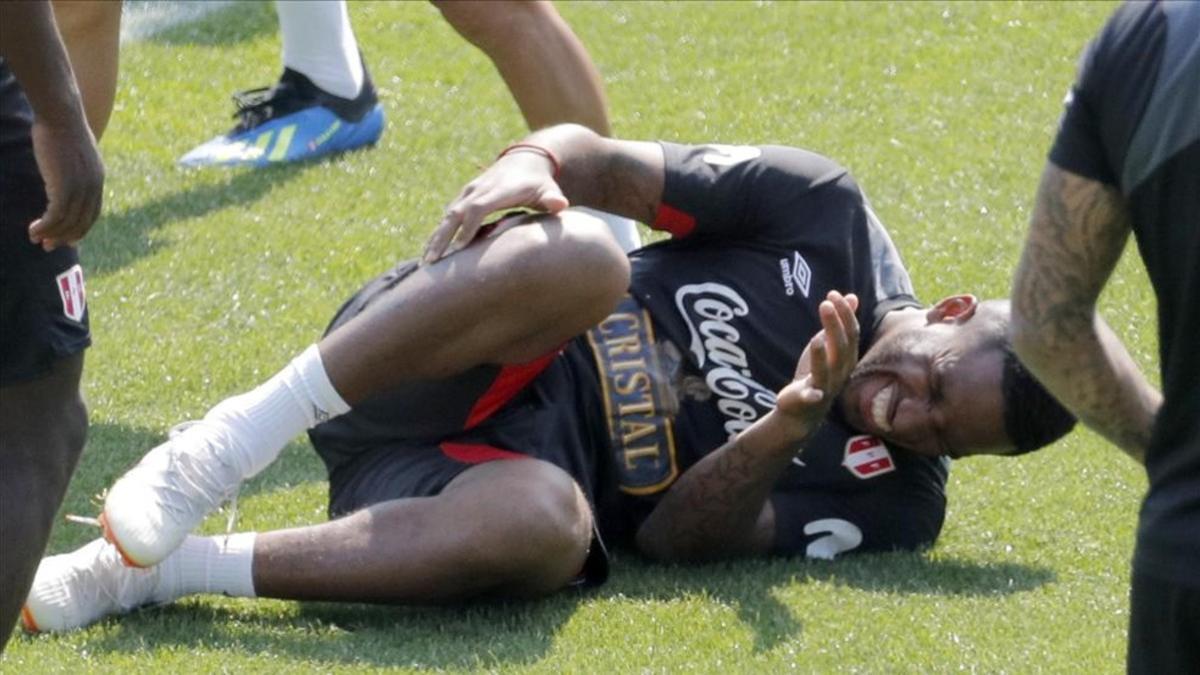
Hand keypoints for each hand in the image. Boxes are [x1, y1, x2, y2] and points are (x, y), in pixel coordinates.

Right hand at [28, 117, 103, 250]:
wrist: (61, 115)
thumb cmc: (62, 128)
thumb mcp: (74, 152)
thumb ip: (73, 168)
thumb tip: (63, 173)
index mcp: (97, 180)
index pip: (92, 214)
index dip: (78, 228)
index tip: (65, 238)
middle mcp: (93, 187)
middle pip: (81, 222)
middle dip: (64, 237)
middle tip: (48, 246)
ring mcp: (81, 188)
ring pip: (67, 222)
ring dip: (50, 234)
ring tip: (35, 238)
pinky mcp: (65, 186)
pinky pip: (55, 215)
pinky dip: (44, 226)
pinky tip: (33, 229)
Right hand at [423, 149, 567, 264]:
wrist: (526, 158)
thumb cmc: (539, 182)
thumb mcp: (548, 189)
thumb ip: (552, 199)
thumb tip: (561, 205)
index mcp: (497, 190)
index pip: (478, 209)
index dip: (468, 228)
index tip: (459, 251)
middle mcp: (478, 189)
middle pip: (455, 214)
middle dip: (442, 238)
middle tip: (431, 263)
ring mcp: (469, 192)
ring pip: (447, 216)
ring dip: (436, 238)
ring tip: (426, 262)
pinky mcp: (465, 196)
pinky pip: (448, 216)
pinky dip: (439, 233)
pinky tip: (432, 252)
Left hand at [772, 291, 859, 440]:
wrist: (802, 410)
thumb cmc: (817, 373)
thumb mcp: (828, 345)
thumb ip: (839, 324)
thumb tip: (852, 297)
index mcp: (847, 358)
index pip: (852, 333)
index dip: (844, 313)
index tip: (833, 294)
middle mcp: (841, 372)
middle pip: (842, 348)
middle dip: (835, 325)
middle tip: (825, 304)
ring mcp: (826, 387)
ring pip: (827, 370)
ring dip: (822, 355)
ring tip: (816, 339)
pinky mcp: (809, 400)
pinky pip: (813, 398)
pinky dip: (813, 395)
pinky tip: (812, 392)